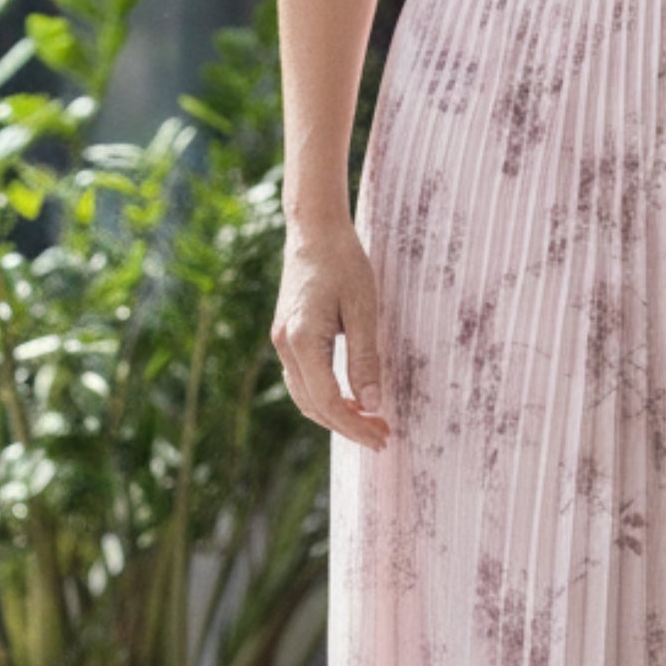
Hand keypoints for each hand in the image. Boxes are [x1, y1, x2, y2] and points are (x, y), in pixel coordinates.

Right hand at [271, 217, 389, 449]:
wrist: (314, 229)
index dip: (356, 426)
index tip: (383, 436)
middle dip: (347, 426)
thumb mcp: (363, 308)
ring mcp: (281, 341)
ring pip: (305, 397)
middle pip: (313, 406)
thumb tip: (371, 404)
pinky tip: (349, 398)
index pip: (328, 402)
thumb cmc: (343, 262)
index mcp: (302, 340)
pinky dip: (324, 396)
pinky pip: (303, 380)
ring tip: (370, 421)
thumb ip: (365, 357)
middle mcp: (285, 346)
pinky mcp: (287, 335)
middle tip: (383, 435)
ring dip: (335, 415)